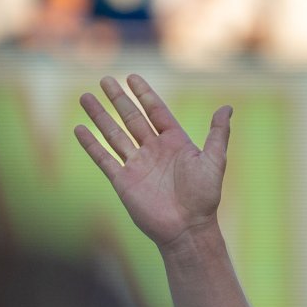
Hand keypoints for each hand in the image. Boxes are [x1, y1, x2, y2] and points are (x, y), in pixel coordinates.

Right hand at [75, 74, 231, 250]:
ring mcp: (137, 165)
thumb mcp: (214, 161)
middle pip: (131, 118)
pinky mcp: (123, 181)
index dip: (144, 94)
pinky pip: (104, 158)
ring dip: (100, 116)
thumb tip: (227, 107)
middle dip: (118, 99)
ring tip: (85, 97)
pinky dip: (91, 144)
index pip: (156, 111)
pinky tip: (79, 129)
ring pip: (114, 134)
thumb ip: (218, 134)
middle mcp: (153, 150)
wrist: (187, 228)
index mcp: (175, 142)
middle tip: (105, 79)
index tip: (132, 77)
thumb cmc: (204, 197)